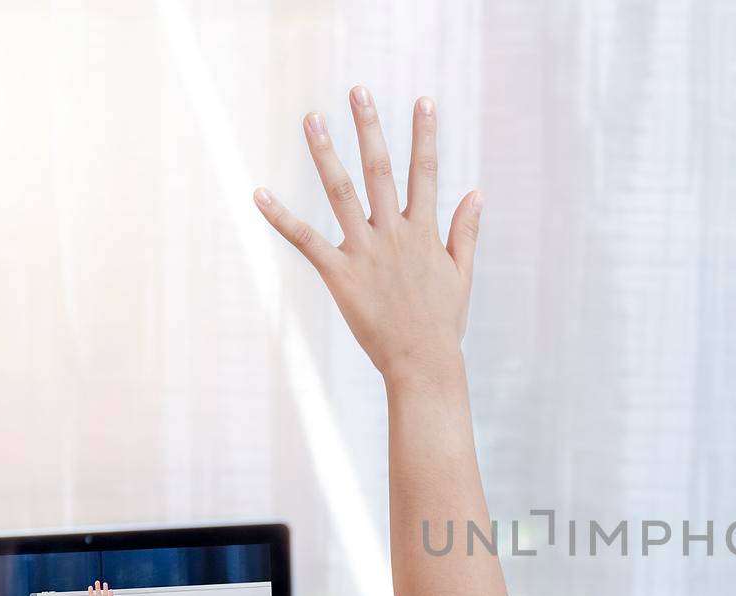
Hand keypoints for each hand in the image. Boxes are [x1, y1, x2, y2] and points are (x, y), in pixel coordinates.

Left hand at [254, 89, 481, 390]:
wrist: (423, 363)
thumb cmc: (442, 323)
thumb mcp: (461, 275)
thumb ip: (466, 232)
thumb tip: (476, 193)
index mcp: (424, 233)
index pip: (425, 174)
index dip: (425, 135)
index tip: (423, 101)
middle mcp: (394, 234)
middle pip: (380, 170)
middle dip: (370, 128)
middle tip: (357, 91)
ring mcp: (365, 252)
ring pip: (342, 193)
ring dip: (326, 154)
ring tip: (313, 119)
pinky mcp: (340, 275)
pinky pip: (306, 241)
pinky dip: (281, 218)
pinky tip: (258, 194)